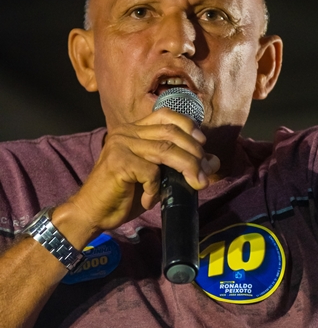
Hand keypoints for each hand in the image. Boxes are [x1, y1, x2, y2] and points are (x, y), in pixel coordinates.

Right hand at [57, 107, 219, 240]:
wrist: (93, 213)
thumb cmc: (125, 195)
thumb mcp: (158, 178)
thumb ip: (180, 166)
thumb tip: (214, 162)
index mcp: (133, 130)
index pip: (165, 114)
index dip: (188, 125)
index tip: (203, 143)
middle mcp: (126, 132)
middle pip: (171, 132)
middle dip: (194, 152)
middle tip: (205, 172)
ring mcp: (121, 145)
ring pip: (166, 150)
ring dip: (188, 167)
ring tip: (197, 183)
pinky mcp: (119, 162)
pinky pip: (151, 172)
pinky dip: (156, 189)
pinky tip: (149, 199)